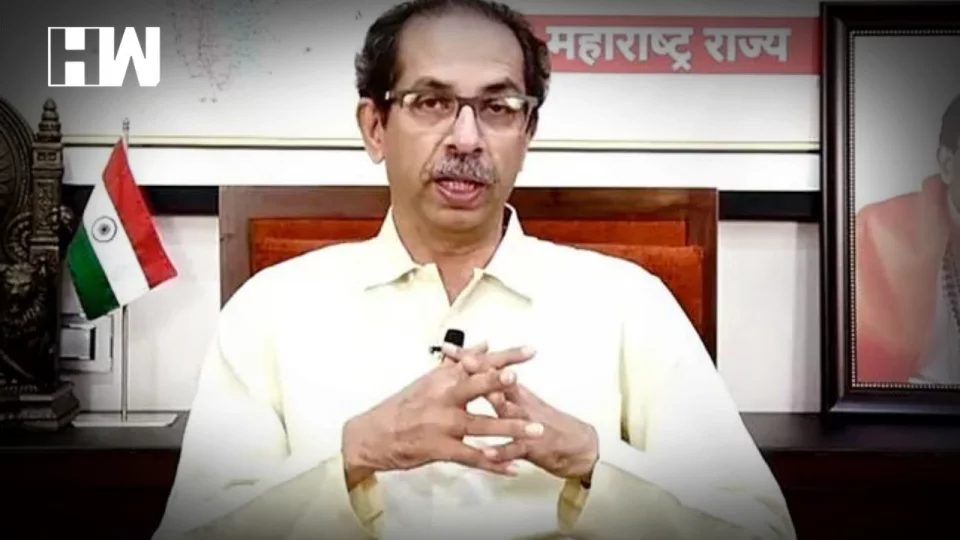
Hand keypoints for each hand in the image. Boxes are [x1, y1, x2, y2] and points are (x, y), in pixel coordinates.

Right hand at [341, 346, 541, 487]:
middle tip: (517, 380)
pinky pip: (470, 457)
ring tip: (535, 431)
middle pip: (474, 387)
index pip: (478, 363)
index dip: (504, 357)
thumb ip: (460, 363)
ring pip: (479, 425)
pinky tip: (511, 466)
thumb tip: (483, 344)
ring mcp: (441, 424)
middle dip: (497, 383)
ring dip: (509, 429)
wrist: (372, 435)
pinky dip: (492, 463)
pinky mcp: (439, 448)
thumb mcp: (429, 380)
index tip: (529, 351)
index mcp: (443, 379)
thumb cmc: (401, 407)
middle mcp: (443, 398)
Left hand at [443, 344, 599, 481]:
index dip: (469, 357)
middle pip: (499, 383)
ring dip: (497, 404)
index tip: (448, 347)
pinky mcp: (532, 447)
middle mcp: (520, 403)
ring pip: (509, 412)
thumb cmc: (546, 423)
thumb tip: (477, 370)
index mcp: (515, 392)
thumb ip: (498, 386)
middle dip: (481, 371)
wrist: (578, 446)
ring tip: (481, 397)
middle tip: (465, 360)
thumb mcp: (521, 400)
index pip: (490, 369)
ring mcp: (526, 424)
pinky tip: (487, 453)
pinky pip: (514, 448)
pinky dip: (501, 451)